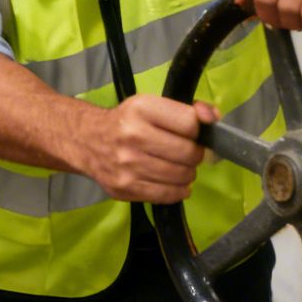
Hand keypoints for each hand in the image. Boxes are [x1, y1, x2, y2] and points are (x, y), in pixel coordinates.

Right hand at [81, 96, 219, 203]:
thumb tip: (214, 118)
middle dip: (194, 155)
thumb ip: (188, 110)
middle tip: (187, 153)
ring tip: (178, 167)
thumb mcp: (152, 105)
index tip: (191, 134)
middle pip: (188, 153)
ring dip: (187, 173)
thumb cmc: (126, 121)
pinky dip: (178, 190)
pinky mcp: (125, 188)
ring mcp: (128, 165)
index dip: (197, 131)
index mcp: (142, 109)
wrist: (86, 141)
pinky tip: (173, 182)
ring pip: (181, 176)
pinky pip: (167, 195)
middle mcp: (133, 135)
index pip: (190, 124)